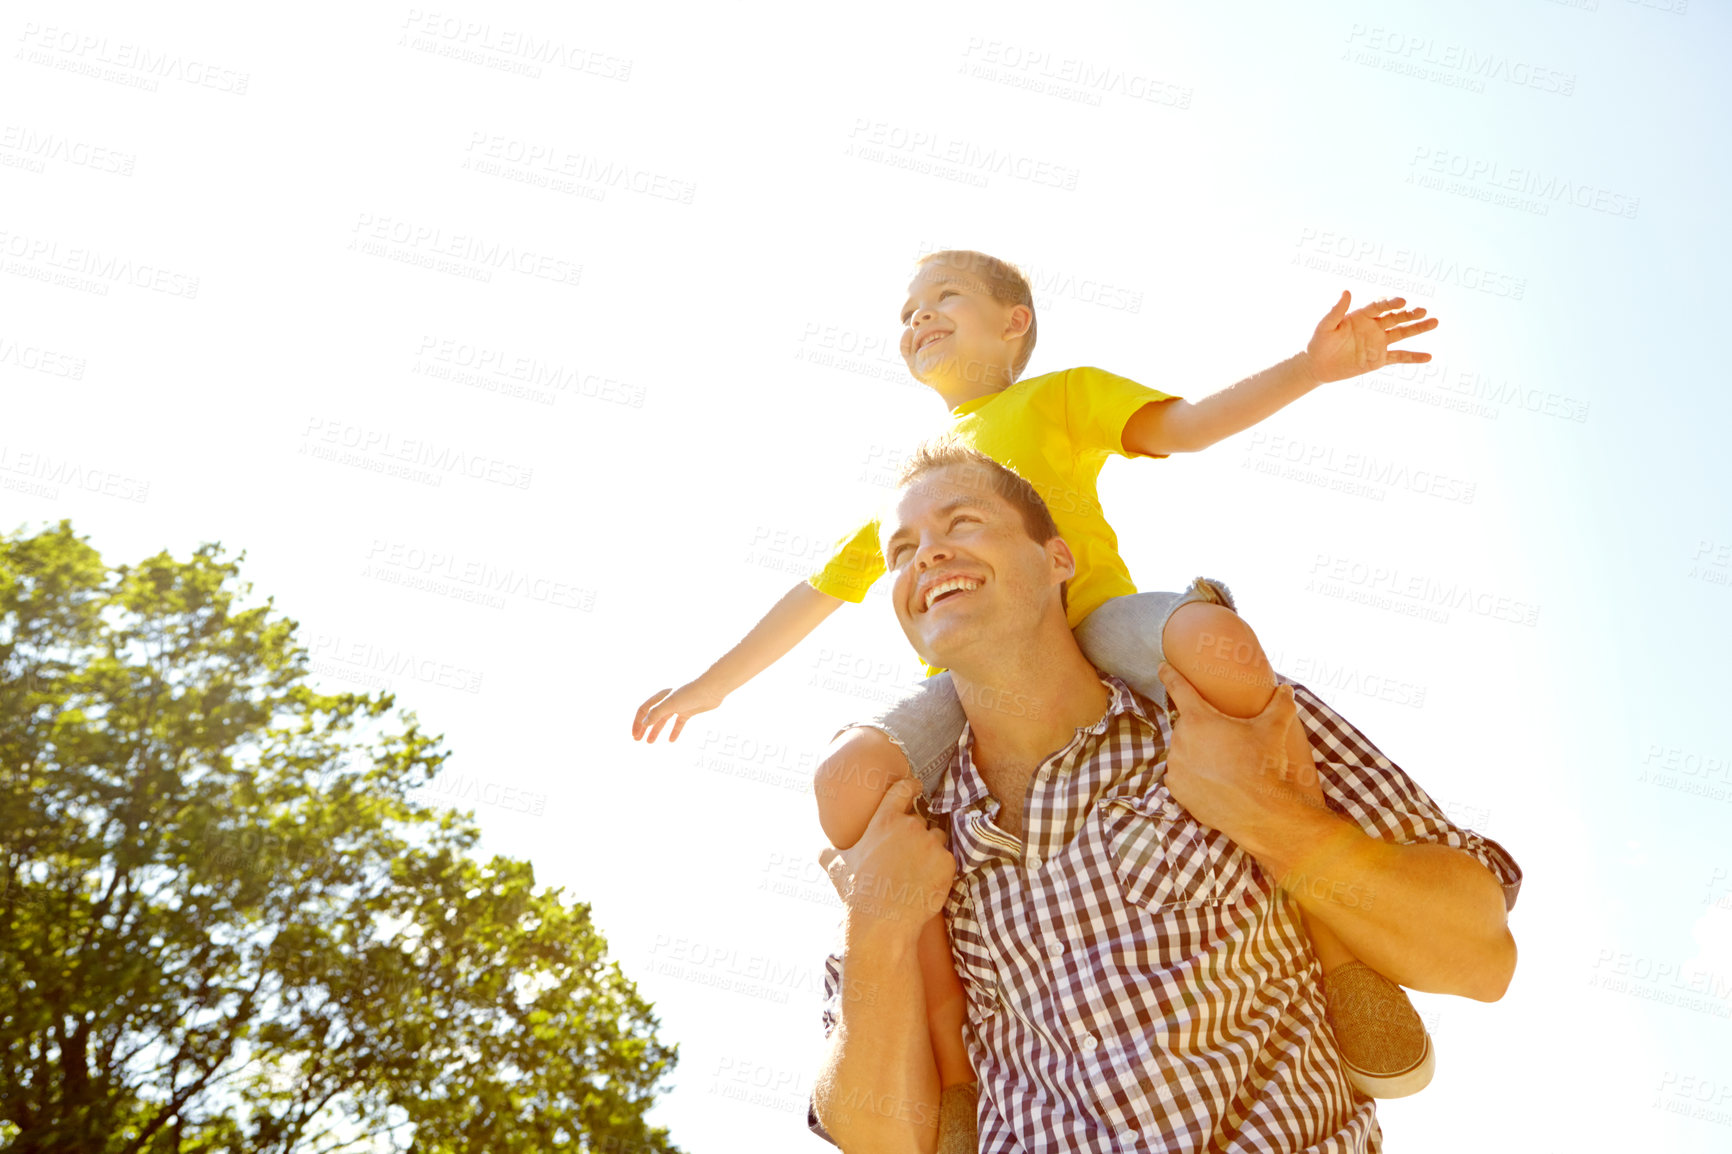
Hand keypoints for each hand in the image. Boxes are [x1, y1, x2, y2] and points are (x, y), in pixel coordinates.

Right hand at [632, 679, 723, 742]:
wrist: (712, 687)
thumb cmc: (691, 691)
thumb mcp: (671, 703)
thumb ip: (657, 713)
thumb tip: (644, 724)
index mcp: (660, 695)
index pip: (644, 709)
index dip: (637, 723)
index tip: (635, 736)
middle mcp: (668, 700)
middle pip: (652, 715)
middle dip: (644, 728)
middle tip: (638, 740)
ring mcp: (678, 705)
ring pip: (664, 720)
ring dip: (656, 731)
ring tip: (650, 742)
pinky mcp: (689, 710)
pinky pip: (679, 722)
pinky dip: (674, 731)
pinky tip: (671, 740)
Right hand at [818, 779, 954, 937]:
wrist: (882, 921)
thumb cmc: (857, 893)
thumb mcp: (836, 867)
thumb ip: (829, 852)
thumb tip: (821, 850)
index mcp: (885, 820)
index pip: (903, 790)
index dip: (911, 786)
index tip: (916, 787)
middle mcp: (911, 826)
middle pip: (921, 821)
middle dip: (916, 835)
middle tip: (906, 858)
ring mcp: (931, 844)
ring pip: (937, 839)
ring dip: (931, 850)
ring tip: (916, 872)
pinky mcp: (946, 863)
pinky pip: (947, 860)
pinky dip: (940, 869)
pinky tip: (925, 884)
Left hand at [1156, 663, 1322, 853]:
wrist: (1261, 811)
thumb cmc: (1264, 765)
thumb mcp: (1274, 729)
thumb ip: (1280, 704)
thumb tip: (1286, 690)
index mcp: (1198, 719)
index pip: (1179, 689)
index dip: (1170, 675)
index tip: (1162, 668)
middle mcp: (1180, 740)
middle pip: (1187, 725)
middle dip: (1203, 728)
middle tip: (1226, 741)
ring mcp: (1176, 766)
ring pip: (1183, 750)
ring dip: (1197, 752)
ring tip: (1224, 764)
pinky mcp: (1176, 789)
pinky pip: (1180, 774)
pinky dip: (1192, 774)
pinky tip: (1212, 779)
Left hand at [1303, 292, 1438, 383]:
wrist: (1317, 365)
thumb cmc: (1319, 342)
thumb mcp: (1325, 326)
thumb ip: (1336, 310)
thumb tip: (1346, 290)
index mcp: (1361, 315)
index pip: (1380, 306)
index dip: (1391, 303)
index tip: (1402, 301)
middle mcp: (1374, 326)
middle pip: (1396, 317)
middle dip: (1409, 314)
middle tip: (1423, 310)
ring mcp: (1378, 342)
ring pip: (1402, 333)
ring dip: (1418, 328)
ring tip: (1434, 322)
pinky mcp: (1380, 359)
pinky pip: (1399, 357)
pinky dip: (1413, 357)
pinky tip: (1428, 357)